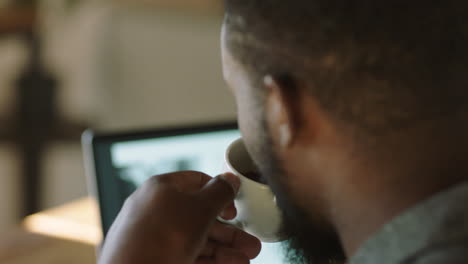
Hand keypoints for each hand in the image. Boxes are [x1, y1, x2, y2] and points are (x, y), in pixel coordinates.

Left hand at [98, 171, 261, 263]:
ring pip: (196, 241)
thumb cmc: (159, 237)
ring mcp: (153, 239)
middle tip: (249, 243)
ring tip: (245, 260)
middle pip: (200, 217)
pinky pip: (188, 256)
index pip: (196, 182)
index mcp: (161, 189)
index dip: (219, 192)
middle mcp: (155, 212)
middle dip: (229, 232)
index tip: (235, 208)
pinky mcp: (154, 259)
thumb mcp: (200, 208)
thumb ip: (220, 192)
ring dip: (224, 250)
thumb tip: (230, 179)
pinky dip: (210, 261)